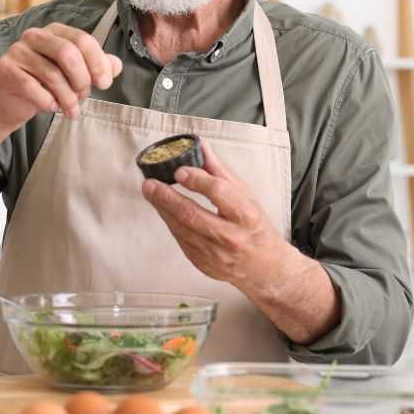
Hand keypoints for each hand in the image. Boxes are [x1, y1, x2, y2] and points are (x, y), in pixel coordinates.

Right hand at [0, 23, 122, 124]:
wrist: (11, 102)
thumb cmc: (45, 84)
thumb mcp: (73, 74)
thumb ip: (96, 66)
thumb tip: (116, 66)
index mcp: (55, 31)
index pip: (82, 40)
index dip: (97, 62)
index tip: (105, 84)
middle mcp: (34, 35)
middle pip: (68, 53)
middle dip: (82, 80)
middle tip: (84, 96)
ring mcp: (17, 51)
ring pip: (52, 75)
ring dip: (67, 98)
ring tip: (71, 110)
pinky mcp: (5, 70)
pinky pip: (33, 88)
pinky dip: (47, 102)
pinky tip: (51, 108)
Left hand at [140, 141, 288, 293]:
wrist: (264, 267)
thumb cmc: (255, 226)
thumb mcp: (246, 196)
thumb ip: (220, 172)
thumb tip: (200, 146)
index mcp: (246, 215)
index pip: (219, 192)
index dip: (197, 180)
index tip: (179, 171)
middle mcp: (231, 236)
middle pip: (192, 214)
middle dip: (167, 197)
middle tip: (150, 183)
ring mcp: (215, 254)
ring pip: (182, 228)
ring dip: (163, 208)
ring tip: (150, 192)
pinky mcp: (202, 263)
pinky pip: (181, 240)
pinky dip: (170, 222)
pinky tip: (163, 209)